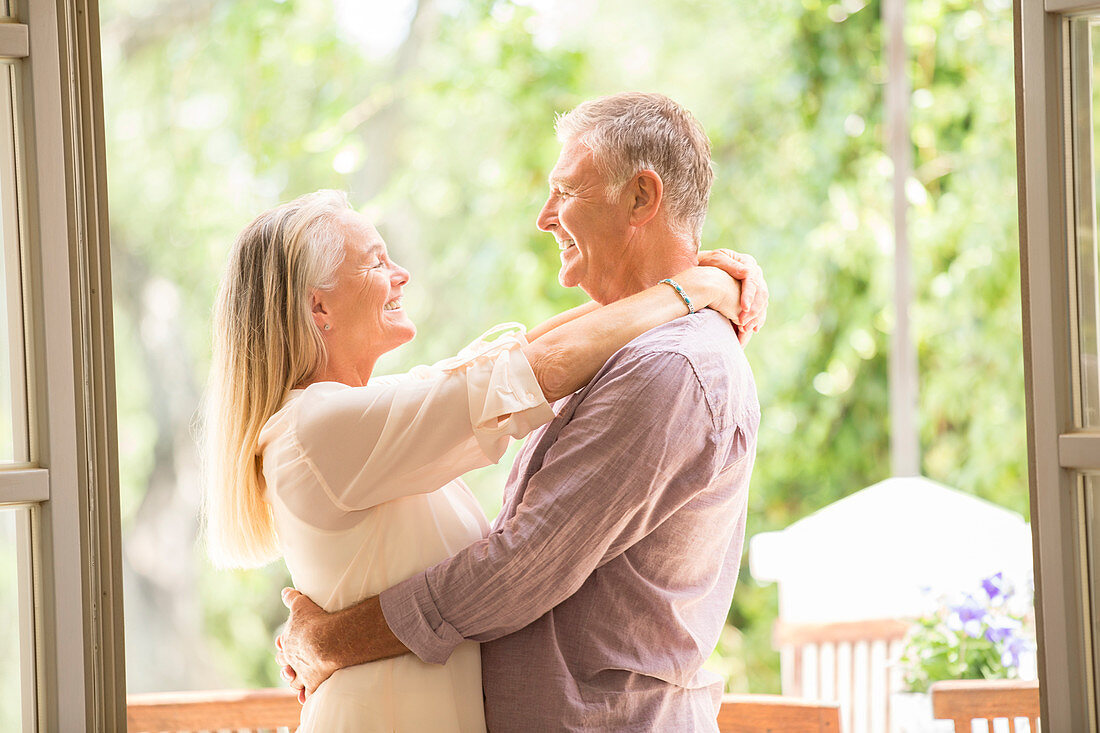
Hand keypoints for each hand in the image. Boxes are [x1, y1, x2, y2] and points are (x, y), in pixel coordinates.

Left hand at [275, 588, 338, 703]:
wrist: (328, 640)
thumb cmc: (315, 621)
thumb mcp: (301, 605)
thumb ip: (292, 598)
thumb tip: (285, 591)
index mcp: (288, 641)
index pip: (282, 645)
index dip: (283, 644)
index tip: (283, 644)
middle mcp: (292, 659)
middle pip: (285, 664)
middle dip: (286, 663)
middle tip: (287, 664)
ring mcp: (302, 672)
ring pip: (294, 681)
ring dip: (294, 680)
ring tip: (295, 681)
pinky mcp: (313, 683)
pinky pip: (307, 693)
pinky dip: (305, 696)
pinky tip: (304, 698)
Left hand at [698, 249, 768, 345]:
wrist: (703, 267)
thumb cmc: (705, 262)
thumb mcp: (714, 260)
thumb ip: (729, 265)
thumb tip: (747, 273)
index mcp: (747, 262)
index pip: (753, 280)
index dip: (750, 295)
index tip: (744, 308)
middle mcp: (755, 272)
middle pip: (761, 293)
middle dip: (753, 310)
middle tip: (742, 323)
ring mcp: (756, 283)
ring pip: (763, 302)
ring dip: (756, 317)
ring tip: (746, 329)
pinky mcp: (753, 294)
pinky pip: (760, 307)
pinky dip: (757, 319)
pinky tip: (753, 329)